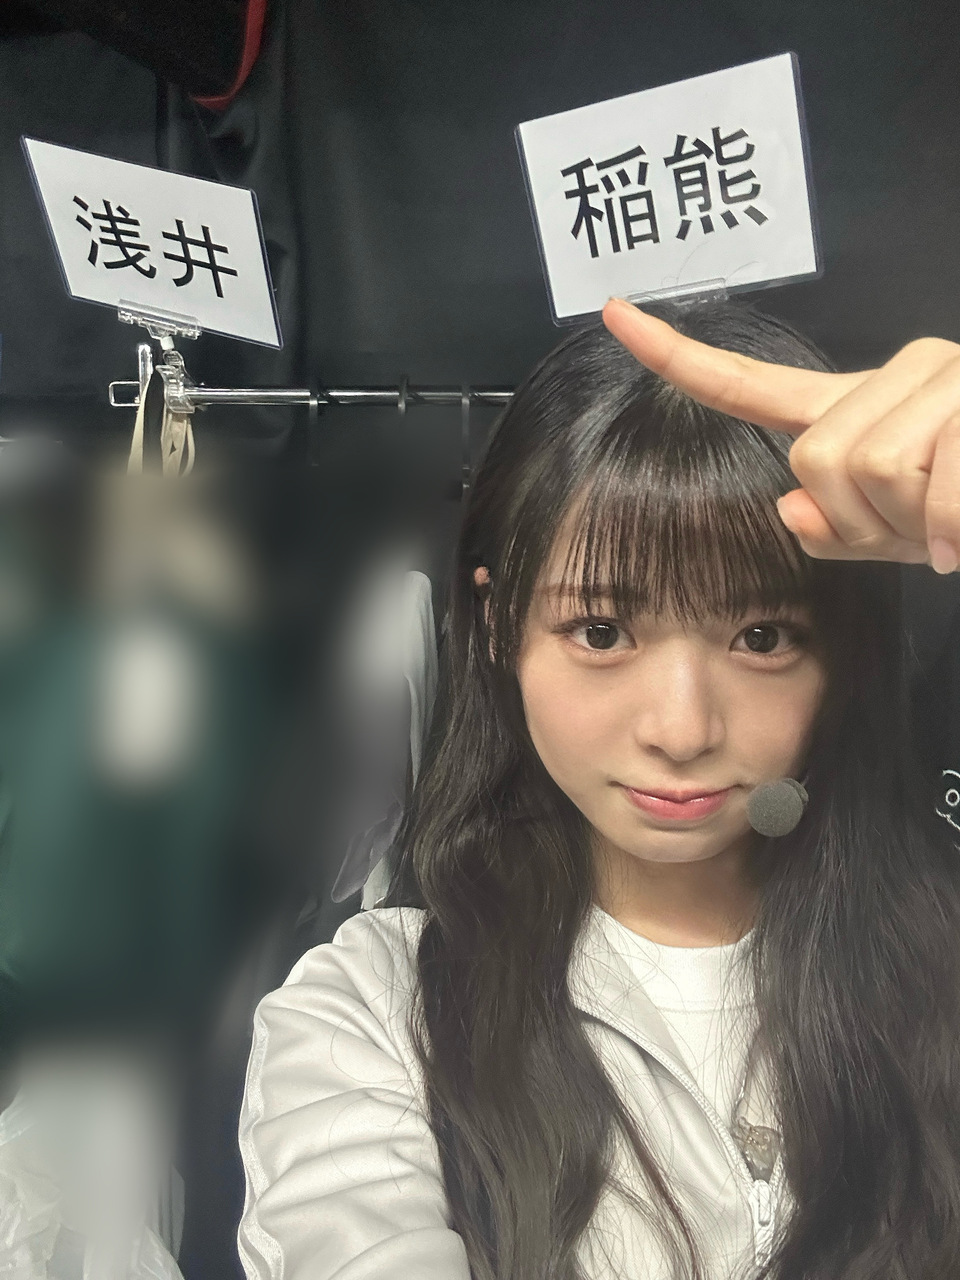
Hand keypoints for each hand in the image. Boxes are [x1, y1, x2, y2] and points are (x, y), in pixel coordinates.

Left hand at [601, 297, 959, 574]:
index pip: (750, 384)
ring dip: (915, 524)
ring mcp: (945, 376)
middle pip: (813, 461)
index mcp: (859, 408)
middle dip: (865, 521)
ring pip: (868, 471)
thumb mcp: (900, 537)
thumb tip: (790, 509)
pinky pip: (934, 489)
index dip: (674, 355)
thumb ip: (836, 529)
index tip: (612, 314)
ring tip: (958, 521)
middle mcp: (898, 372)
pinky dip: (954, 530)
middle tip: (923, 530)